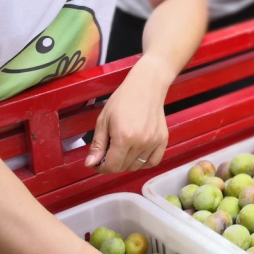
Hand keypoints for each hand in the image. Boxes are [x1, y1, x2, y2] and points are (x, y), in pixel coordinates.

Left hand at [86, 56, 170, 173]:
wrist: (146, 86)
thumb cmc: (122, 100)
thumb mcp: (103, 120)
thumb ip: (97, 144)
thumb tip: (90, 164)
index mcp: (123, 137)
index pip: (111, 167)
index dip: (101, 167)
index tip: (98, 162)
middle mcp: (140, 143)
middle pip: (123, 167)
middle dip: (112, 163)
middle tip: (109, 151)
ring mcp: (153, 142)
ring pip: (137, 166)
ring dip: (127, 162)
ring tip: (123, 148)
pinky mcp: (163, 140)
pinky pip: (153, 162)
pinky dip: (143, 162)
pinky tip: (137, 153)